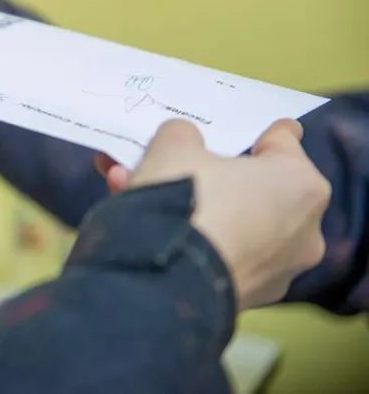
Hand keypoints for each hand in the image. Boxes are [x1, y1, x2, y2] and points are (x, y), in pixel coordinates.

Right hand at [110, 119, 329, 308]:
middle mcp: (302, 230)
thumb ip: (183, 134)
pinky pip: (212, 251)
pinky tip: (134, 217)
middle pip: (247, 185)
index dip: (251, 131)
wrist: (163, 279)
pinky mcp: (244, 298)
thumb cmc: (186, 197)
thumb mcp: (173, 144)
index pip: (281, 142)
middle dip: (201, 171)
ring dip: (180, 201)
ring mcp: (274, 270)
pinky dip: (182, 234)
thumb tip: (184, 144)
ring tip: (124, 182)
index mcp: (301, 184)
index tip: (229, 128)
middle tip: (162, 158)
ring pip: (223, 220)